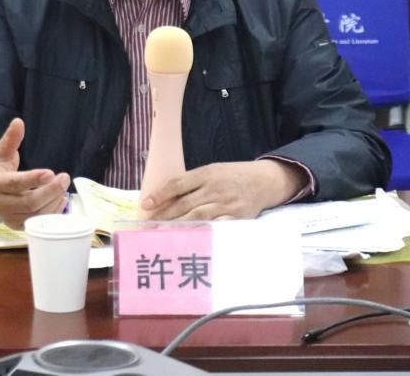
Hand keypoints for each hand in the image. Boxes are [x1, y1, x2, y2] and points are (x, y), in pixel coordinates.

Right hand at [0, 118, 70, 229]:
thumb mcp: (0, 152)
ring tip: (63, 187)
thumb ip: (10, 140)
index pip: (14, 183)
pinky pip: (36, 222)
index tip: (51, 172)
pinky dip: (51, 212)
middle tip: (65, 177)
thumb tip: (19, 122)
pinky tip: (60, 199)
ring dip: (54, 201)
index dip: (33, 179)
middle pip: (29, 202)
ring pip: (35, 214)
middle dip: (50, 191)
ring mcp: (7, 217)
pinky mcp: (15, 225)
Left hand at [138, 159, 308, 219]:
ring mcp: (226, 204)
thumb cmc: (233, 176)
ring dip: (178, 226)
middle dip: (164, 215)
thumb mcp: (213, 171)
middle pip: (185, 204)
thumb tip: (166, 197)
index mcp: (207, 174)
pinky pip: (216, 227)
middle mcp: (215, 189)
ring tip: (162, 233)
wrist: (264, 181)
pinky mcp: (236, 217)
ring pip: (197, 217)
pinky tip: (190, 238)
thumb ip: (193, 182)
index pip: (178, 184)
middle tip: (148, 225)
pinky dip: (202, 233)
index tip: (145, 204)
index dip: (160, 194)